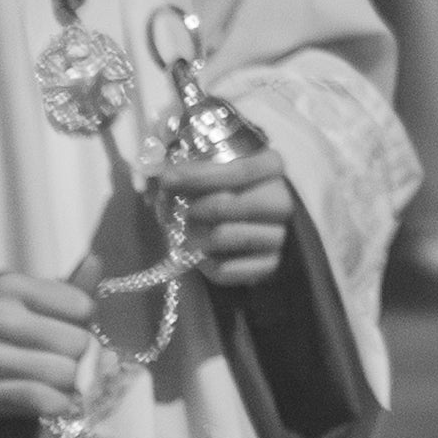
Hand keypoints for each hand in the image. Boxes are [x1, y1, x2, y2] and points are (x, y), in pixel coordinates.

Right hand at [0, 269, 103, 423]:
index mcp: (8, 286)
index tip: (76, 325)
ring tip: (63, 380)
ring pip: (61, 373)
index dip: (85, 320)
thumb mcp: (20, 297)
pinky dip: (55, 402)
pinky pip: (38, 398)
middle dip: (83, 356)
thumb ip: (62, 287)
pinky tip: (57, 400)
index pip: (80, 306)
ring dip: (70, 384)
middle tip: (74, 359)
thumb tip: (95, 260)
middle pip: (76, 343)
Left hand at [173, 160, 298, 297]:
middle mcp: (281, 200)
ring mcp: (278, 235)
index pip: (238, 170)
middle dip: (191, 209)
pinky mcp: (270, 265)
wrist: (248, 226)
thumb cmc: (224, 190)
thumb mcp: (209, 171)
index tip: (167, 180)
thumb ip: (184, 170)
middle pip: (226, 205)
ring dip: (193, 236)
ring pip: (222, 236)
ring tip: (187, 234)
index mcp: (271, 167)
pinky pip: (226, 270)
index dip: (198, 175)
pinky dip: (204, 264)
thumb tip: (156, 180)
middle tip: (177, 213)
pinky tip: (201, 256)